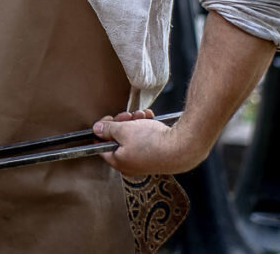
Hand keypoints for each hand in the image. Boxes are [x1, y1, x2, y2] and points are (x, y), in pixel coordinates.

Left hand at [93, 110, 207, 175]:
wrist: (183, 147)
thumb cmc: (152, 142)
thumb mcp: (123, 130)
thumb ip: (107, 129)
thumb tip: (96, 129)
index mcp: (119, 162)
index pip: (101, 146)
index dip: (102, 130)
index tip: (108, 119)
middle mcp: (131, 164)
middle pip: (118, 139)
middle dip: (122, 123)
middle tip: (128, 115)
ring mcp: (144, 160)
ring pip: (133, 136)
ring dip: (135, 122)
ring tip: (142, 116)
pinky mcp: (157, 154)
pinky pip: (146, 138)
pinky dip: (146, 126)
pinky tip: (150, 119)